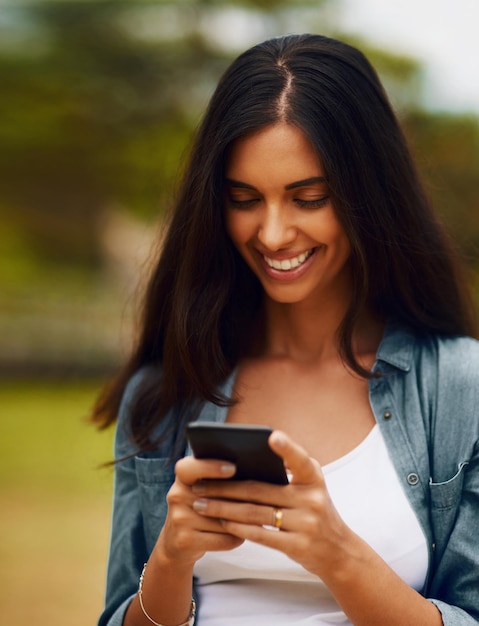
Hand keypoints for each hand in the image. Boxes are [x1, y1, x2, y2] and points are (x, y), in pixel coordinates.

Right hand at [155, 456, 244, 566]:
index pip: (190, 467)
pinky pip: (222, 538)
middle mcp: (177, 495)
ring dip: (242, 522)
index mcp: (183, 477)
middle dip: (240, 500)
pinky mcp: (185, 540)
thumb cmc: (200, 508)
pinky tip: (240, 535)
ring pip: (223, 520)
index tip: (232, 468)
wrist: (176, 543)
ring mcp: (179, 519)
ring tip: (254, 520)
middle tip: (261, 501)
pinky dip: (236, 538)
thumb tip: (255, 473)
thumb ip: (220, 480)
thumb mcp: (202, 489)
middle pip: (215, 496)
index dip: (211, 467)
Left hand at [190, 430, 352, 579]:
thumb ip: (288, 471)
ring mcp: (306, 524)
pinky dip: (238, 528)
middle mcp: (312, 499)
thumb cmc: (315, 511)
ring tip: (201, 504)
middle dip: (225, 487)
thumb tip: (247, 458)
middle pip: (260, 490)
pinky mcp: (297, 546)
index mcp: (314, 478)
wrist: (339, 552)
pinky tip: (221, 522)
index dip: (286, 448)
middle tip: (199, 484)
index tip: (271, 436)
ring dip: (223, 508)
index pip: (299, 459)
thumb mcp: (311, 487)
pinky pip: (261, 534)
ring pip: (255, 513)